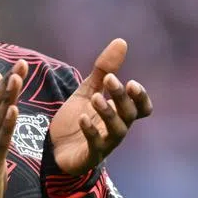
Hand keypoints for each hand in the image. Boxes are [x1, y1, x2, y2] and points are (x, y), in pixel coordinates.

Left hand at [49, 39, 152, 175]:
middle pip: (130, 114)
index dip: (141, 97)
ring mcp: (105, 143)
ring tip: (95, 98)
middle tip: (110, 79)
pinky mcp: (89, 155)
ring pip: (117, 130)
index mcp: (120, 113)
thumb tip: (121, 41)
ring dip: (108, 112)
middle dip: (121, 96)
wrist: (54, 147)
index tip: (132, 82)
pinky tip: (82, 118)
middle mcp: (117, 128)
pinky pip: (95, 145)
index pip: (142, 108)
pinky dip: (91, 131)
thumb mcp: (88, 90)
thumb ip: (104, 69)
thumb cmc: (77, 119)